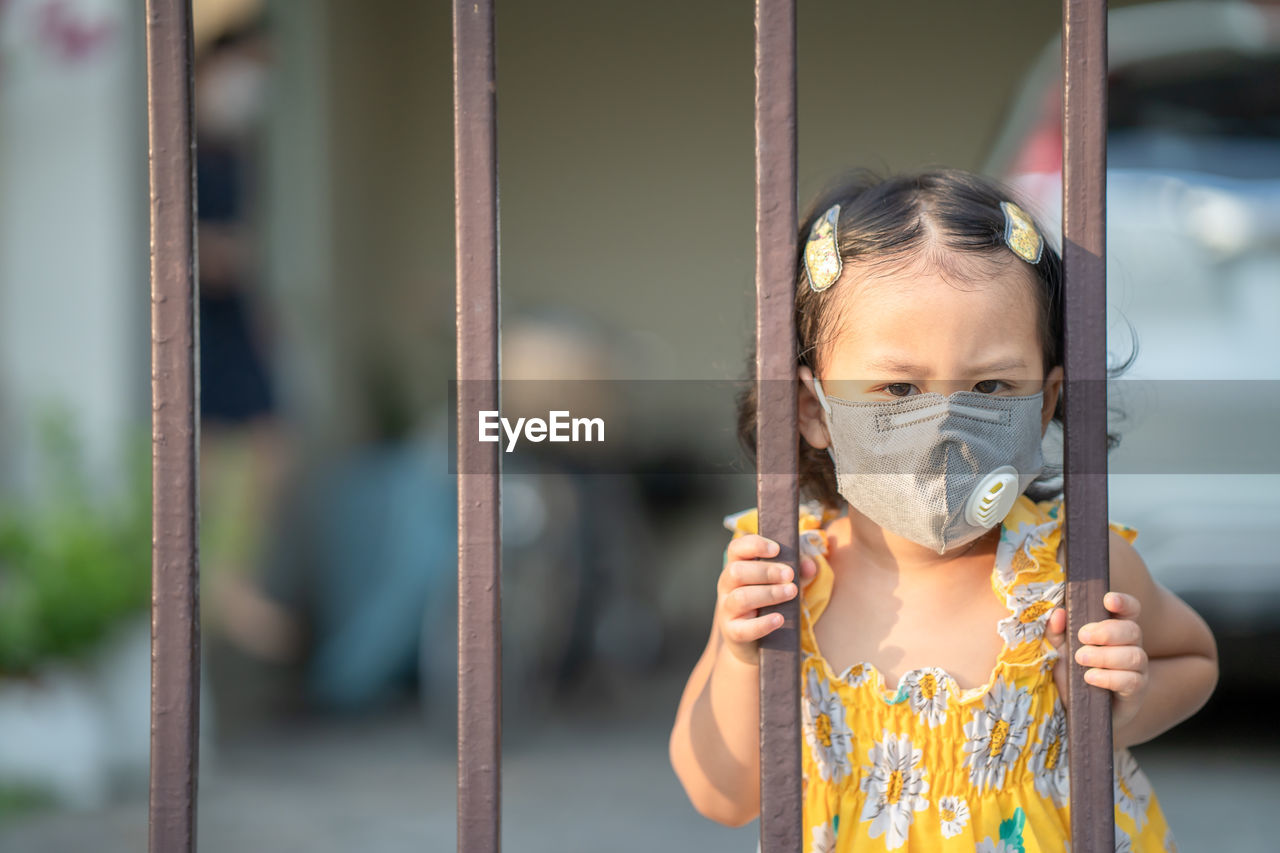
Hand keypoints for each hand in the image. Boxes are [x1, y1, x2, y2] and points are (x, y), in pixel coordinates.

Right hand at [716, 534, 816, 665]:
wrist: (759, 644)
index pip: (736, 548)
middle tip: (789, 575)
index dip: (754, 545)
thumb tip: (810, 566)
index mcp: (738, 566)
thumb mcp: (785, 583)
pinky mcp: (733, 633)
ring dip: (769, 593)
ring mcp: (727, 609)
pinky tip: (780, 619)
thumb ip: (799, 571)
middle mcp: (727, 586)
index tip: (776, 549)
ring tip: (791, 592)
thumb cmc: (772, 604)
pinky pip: (744, 628)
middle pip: (736, 571)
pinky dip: (763, 624)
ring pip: (740, 597)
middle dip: (765, 571)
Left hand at [1044, 592, 1147, 731]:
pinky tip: (1090, 678)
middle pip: (1133, 630)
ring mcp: (1137, 670)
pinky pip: (1132, 681)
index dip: (1124, 602)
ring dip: (1106, 656)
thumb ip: (1057, 632)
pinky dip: (1110, 678)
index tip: (1108, 599)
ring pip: (1135, 656)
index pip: (1129, 611)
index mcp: (1115, 631)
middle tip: (1083, 637)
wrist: (1079, 714)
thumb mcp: (1060, 651)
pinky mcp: (1136, 693)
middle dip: (1107, 631)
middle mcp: (1131, 647)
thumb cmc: (1073, 676)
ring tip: (1081, 659)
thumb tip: (1057, 613)